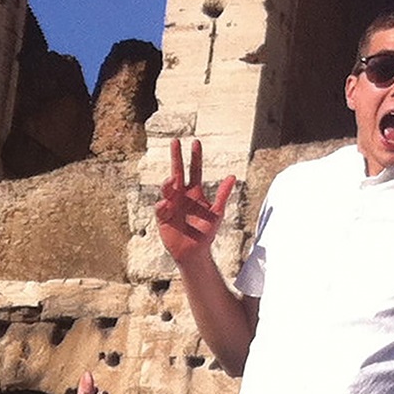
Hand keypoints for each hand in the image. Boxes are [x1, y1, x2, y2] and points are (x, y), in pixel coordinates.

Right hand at [155, 138, 235, 264]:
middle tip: (175, 141)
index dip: (195, 157)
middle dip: (176, 157)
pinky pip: (161, 209)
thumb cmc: (206, 232)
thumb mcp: (217, 212)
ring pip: (167, 189)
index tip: (195, 142)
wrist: (195, 251)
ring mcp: (171, 205)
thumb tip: (232, 176)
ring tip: (171, 180)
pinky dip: (162, 206)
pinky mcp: (163, 218)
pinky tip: (166, 204)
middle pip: (177, 172)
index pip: (194, 170)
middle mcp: (182, 195)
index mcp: (194, 192)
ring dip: (168, 183)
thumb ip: (222, 194)